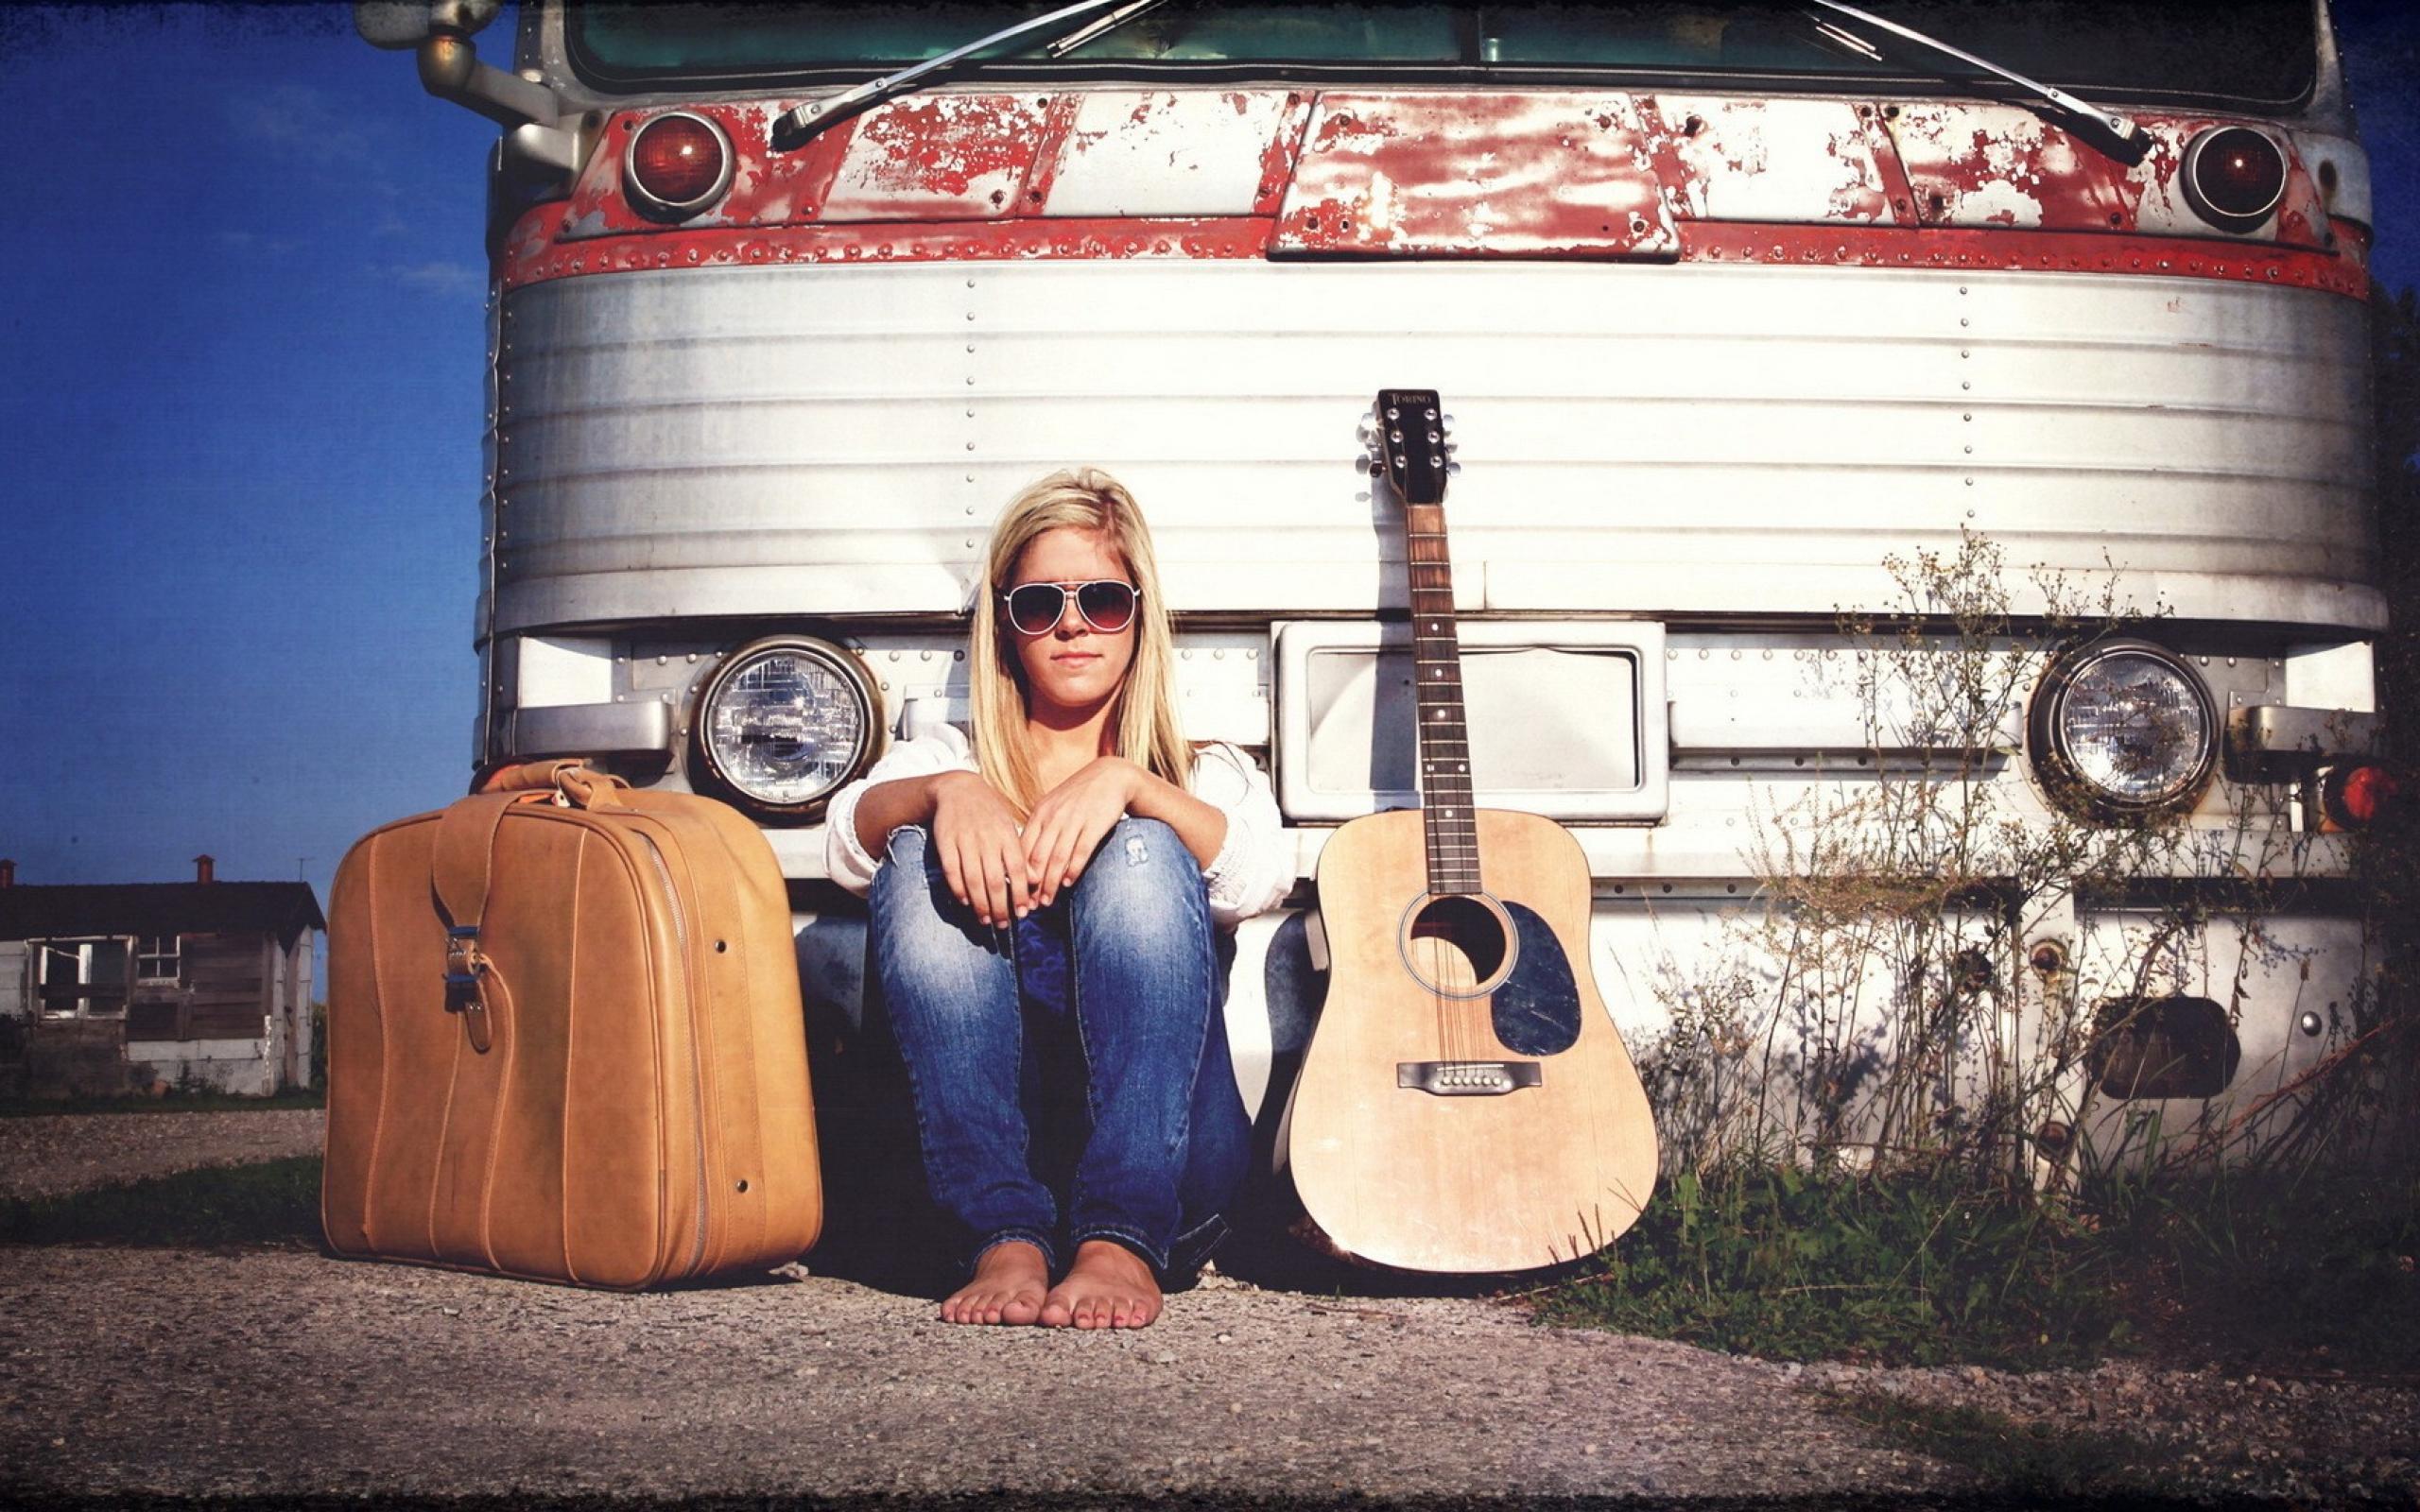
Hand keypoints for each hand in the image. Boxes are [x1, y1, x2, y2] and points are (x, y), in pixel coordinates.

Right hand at [929, 770, 1033, 926]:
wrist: (958, 788)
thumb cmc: (989, 812)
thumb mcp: (1009, 828)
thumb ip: (1020, 854)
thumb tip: (1035, 881)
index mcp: (1007, 835)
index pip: (1018, 870)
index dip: (1021, 894)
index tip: (1023, 913)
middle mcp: (987, 839)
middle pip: (995, 880)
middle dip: (1000, 907)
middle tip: (1003, 924)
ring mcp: (965, 841)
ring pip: (973, 879)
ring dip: (980, 904)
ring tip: (985, 919)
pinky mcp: (945, 842)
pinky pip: (952, 871)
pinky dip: (958, 889)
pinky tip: (965, 901)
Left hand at [1021, 757, 1142, 907]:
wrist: (1111, 776)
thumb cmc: (1080, 796)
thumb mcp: (1055, 807)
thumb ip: (1042, 830)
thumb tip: (1028, 861)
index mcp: (1040, 813)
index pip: (1024, 848)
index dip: (1019, 874)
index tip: (1017, 893)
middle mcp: (1054, 817)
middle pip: (1038, 857)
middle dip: (1032, 885)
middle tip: (1030, 905)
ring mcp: (1074, 820)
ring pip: (1057, 857)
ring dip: (1051, 883)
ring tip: (1047, 900)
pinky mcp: (1094, 824)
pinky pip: (1080, 851)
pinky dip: (1073, 869)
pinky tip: (1068, 883)